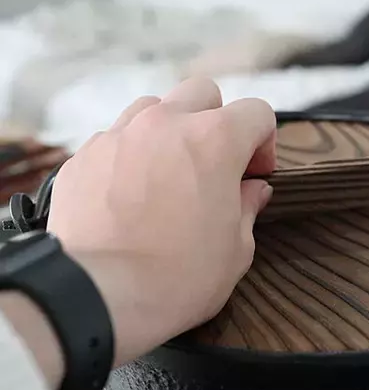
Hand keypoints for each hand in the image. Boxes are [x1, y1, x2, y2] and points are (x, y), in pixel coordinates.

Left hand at [47, 77, 275, 367]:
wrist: (100, 296)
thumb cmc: (179, 278)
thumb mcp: (236, 250)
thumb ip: (248, 208)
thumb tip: (252, 190)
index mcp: (214, 141)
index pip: (256, 112)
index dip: (264, 143)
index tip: (256, 174)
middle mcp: (165, 124)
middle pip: (203, 93)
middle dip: (218, 122)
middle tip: (216, 166)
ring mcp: (119, 136)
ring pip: (154, 108)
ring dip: (171, 133)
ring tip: (170, 176)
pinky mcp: (83, 157)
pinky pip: (116, 140)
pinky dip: (132, 157)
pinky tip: (132, 196)